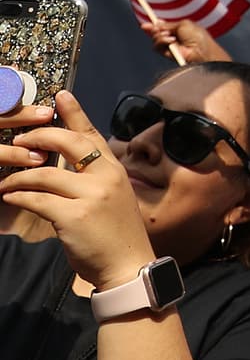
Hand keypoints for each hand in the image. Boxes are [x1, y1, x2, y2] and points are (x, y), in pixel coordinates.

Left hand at [0, 93, 154, 290]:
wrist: (127, 265)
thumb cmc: (116, 233)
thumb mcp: (111, 198)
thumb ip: (93, 179)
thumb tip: (64, 165)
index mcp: (114, 170)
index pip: (92, 134)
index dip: (75, 113)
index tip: (61, 94)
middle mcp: (105, 177)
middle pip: (67, 144)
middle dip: (39, 138)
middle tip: (20, 142)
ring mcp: (90, 196)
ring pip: (44, 174)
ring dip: (19, 176)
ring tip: (6, 181)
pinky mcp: (73, 216)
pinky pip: (37, 200)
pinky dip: (19, 196)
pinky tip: (10, 197)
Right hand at [141, 19, 230, 64]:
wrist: (201, 50)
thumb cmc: (197, 36)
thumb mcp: (182, 25)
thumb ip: (168, 25)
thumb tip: (155, 23)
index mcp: (178, 29)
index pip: (164, 26)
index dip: (155, 25)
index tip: (145, 24)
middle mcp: (173, 38)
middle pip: (156, 32)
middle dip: (154, 29)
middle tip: (157, 29)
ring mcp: (170, 46)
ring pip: (155, 39)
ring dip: (160, 36)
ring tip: (170, 36)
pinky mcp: (168, 54)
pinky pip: (157, 47)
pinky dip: (162, 42)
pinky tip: (171, 41)